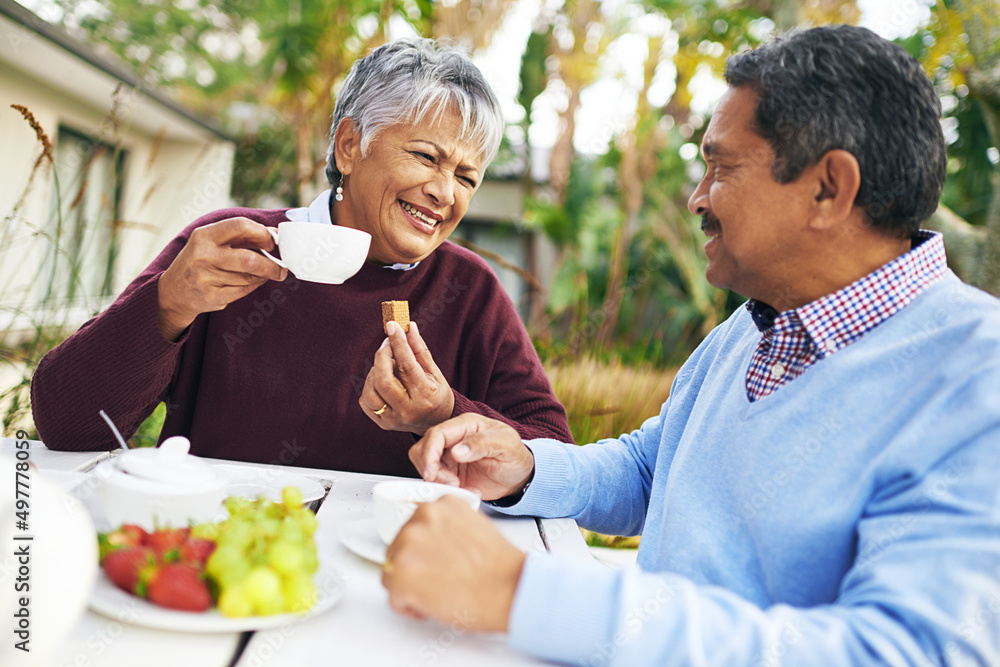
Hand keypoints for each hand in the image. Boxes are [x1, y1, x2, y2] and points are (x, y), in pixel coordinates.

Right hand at [157, 218, 286, 339]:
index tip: (272, 243)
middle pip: (250, 260)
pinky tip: (253, 282)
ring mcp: (206, 278)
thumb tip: (275, 233)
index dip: (262, 234)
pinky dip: (254, 286)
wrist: (174, 291)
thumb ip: (243, 236)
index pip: (240, 226)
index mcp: (204, 235)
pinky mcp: (211, 296)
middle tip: (282, 269)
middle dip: (271, 266)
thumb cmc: (201, 260)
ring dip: (263, 276)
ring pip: (249, 277)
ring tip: (266, 273)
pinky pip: (244, 291)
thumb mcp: (213, 241)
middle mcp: (203, 256)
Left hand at [361, 321, 454, 434]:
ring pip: (371, 391)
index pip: (407, 366)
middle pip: (383, 380)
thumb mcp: (434, 371)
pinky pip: (365, 402)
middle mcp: (408, 411)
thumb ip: (419, 350)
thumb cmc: (436, 392)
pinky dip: (370, 386)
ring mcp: (394, 420)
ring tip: (387, 364)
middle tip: (388, 344)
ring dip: (374, 371)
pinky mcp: (383, 425)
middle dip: (382, 356)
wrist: (437, 421)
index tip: (393, 326)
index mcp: (425, 396)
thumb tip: (408, 327)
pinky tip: (381, 380)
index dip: (398, 343)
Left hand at [382, 495, 525, 631]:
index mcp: (438, 506)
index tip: (434, 560)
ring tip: (440, 591)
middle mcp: (419, 520)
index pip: (412, 528)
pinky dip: (409, 607)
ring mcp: (407, 546)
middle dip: (415, 568)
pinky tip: (434, 604)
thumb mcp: (473, 526)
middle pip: (398, 549)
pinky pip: (394, 598)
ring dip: (411, 587)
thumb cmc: (499, 567)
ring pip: (392, 573)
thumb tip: (433, 543)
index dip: (424, 550)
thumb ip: (447, 528)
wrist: (510, 588)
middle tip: (441, 579)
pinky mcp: (401, 576)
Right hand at [408, 413, 533, 500]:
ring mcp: (449, 456)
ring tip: (460, 487)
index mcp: (466, 425)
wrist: (520, 478)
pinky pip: (436, 481)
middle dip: (430, 468)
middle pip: (423, 449)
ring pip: (425, 465)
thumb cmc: (516, 456)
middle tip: (451, 483)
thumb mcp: (507, 445)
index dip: (429, 453)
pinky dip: (446, 489)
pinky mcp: (450, 473)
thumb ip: (483, 443)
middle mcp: (454, 439)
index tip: (433, 472)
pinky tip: (467, 491)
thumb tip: (456, 451)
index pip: (436, 434)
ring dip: (437, 480)